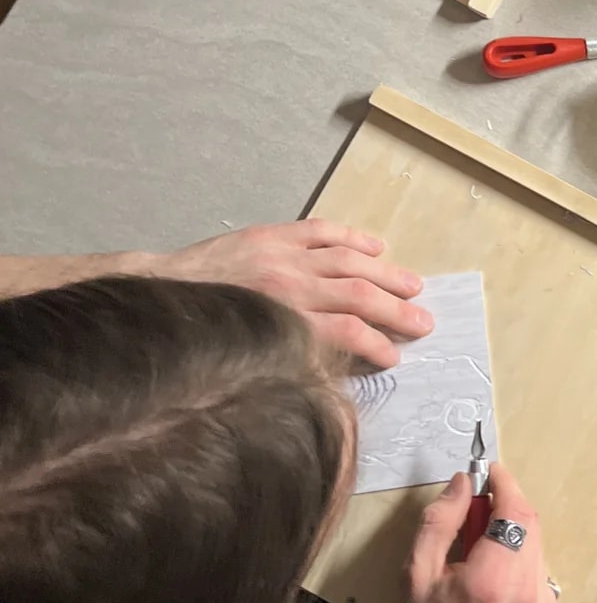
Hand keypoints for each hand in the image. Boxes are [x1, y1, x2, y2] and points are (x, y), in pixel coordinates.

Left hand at [157, 219, 431, 367]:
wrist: (163, 291)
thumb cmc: (208, 336)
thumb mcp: (250, 356)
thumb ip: (293, 359)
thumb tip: (335, 370)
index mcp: (285, 323)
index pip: (349, 334)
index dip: (379, 346)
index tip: (395, 356)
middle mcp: (291, 287)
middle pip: (360, 297)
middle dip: (397, 312)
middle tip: (426, 323)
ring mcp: (285, 256)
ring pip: (350, 262)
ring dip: (387, 274)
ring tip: (414, 287)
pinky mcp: (275, 234)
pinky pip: (325, 232)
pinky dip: (354, 238)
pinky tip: (377, 247)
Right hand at [401, 467, 561, 602]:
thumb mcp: (416, 575)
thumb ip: (441, 522)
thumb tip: (463, 484)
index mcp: (491, 582)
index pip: (514, 512)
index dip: (505, 484)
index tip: (492, 473)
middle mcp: (526, 594)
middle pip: (529, 525)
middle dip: (505, 510)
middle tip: (477, 515)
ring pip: (536, 548)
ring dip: (511, 540)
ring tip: (480, 561)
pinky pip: (540, 573)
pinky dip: (519, 566)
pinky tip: (495, 586)